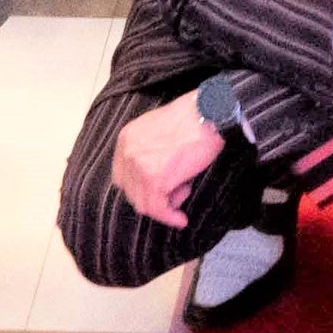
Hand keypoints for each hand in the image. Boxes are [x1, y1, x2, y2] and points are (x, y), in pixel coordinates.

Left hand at [110, 93, 230, 225]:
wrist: (210, 113)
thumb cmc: (194, 117)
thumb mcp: (160, 129)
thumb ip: (151, 151)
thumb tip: (160, 180)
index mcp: (127, 138)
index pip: (122, 174)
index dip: (138, 186)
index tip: (156, 191)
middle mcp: (127, 153)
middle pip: (131, 191)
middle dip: (153, 196)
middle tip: (176, 192)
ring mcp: (139, 168)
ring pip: (144, 203)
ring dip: (165, 204)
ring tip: (185, 192)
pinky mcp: (155, 181)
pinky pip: (158, 208)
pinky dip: (170, 217)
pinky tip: (181, 219)